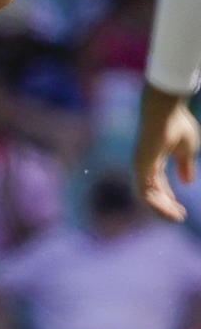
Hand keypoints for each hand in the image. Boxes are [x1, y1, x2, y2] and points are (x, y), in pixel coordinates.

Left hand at [134, 85, 200, 222]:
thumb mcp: (186, 149)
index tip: (180, 210)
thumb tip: (187, 182)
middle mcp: (144, 166)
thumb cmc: (177, 125)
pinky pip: (145, 192)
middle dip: (165, 207)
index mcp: (154, 161)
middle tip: (178, 217)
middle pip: (151, 193)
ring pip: (146, 196)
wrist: (167, 111)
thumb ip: (185, 165)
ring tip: (175, 217)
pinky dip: (156, 203)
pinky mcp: (140, 167)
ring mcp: (140, 167)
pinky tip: (169, 210)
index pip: (157, 185)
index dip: (167, 198)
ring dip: (161, 209)